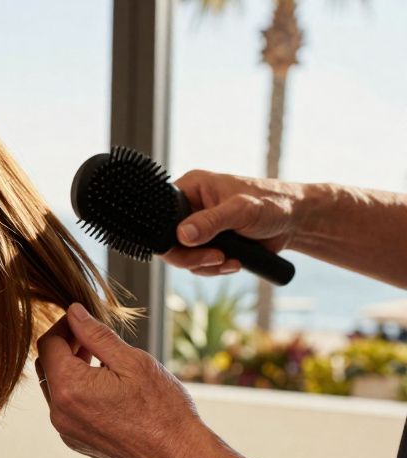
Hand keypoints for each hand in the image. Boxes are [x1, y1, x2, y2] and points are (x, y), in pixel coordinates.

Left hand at [34, 303, 212, 457]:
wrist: (178, 456)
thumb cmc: (162, 408)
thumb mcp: (131, 361)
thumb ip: (96, 334)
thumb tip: (73, 312)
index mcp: (69, 387)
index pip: (48, 344)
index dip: (63, 326)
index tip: (81, 321)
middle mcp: (59, 411)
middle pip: (46, 365)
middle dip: (64, 346)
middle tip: (92, 338)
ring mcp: (65, 429)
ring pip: (54, 387)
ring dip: (69, 368)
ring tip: (101, 361)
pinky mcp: (74, 440)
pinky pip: (64, 407)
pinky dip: (75, 390)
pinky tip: (103, 386)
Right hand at [165, 170, 305, 276]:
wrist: (295, 222)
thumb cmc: (273, 204)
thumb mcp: (241, 210)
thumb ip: (211, 222)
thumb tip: (182, 236)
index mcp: (191, 188)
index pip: (163, 215)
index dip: (169, 236)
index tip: (189, 247)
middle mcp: (190, 207)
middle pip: (170, 240)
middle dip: (192, 257)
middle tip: (216, 259)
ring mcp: (198, 226)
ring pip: (184, 256)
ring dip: (206, 265)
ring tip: (230, 261)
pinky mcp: (208, 244)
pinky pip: (198, 263)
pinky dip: (214, 269)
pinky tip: (234, 263)